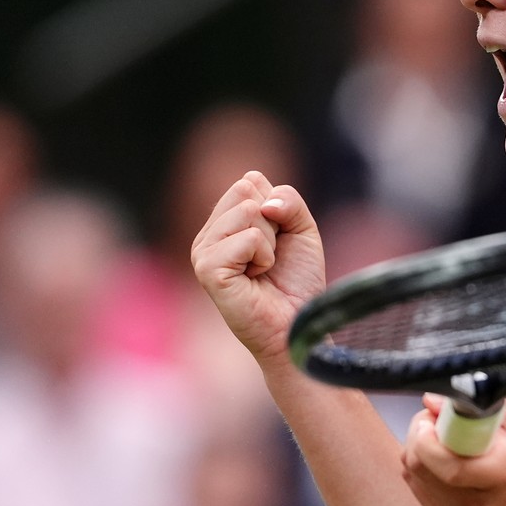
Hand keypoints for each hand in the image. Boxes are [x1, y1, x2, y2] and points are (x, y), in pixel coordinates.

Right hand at [191, 171, 325, 367]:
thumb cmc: (297, 281)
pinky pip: (247, 238)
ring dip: (270, 242)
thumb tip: (263, 203)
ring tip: (263, 268)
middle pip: (246, 191)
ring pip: (248, 211)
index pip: (250, 181)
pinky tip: (256, 277)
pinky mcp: (207, 269)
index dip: (278, 208)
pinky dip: (264, 256)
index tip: (279, 241)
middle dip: (274, 223)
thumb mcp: (302, 228)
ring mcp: (203, 250)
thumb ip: (288, 199)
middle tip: (271, 256)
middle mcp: (208, 233)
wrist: (297, 323)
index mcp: (224, 220)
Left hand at [400, 395, 505, 505]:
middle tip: (435, 422)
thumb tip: (432, 401)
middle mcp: (476, 504)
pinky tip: (442, 461)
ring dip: (418, 451)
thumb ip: (478, 408)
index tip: (433, 417)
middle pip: (419, 468)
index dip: (426, 436)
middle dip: (418, 436)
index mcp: (500, 475)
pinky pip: (418, 489)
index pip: (445, 463)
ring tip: (441, 440)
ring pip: (412, 477)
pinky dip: (423, 469)